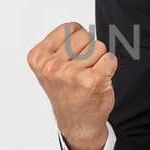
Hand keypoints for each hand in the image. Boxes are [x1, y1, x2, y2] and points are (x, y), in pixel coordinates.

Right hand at [28, 21, 116, 149]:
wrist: (77, 122)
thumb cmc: (66, 91)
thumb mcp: (48, 66)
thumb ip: (59, 44)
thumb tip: (78, 27)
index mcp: (39, 58)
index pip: (70, 28)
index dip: (76, 41)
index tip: (70, 59)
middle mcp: (52, 66)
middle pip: (85, 35)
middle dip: (88, 49)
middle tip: (81, 69)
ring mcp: (72, 74)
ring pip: (99, 46)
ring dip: (98, 60)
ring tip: (88, 76)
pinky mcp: (92, 81)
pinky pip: (110, 58)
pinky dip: (109, 68)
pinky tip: (99, 80)